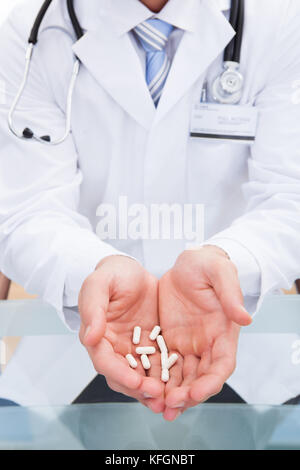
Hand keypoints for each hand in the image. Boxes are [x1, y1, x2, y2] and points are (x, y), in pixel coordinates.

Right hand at [78, 255, 163, 411]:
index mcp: (97, 336)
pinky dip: (166, 376)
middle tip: (158, 395)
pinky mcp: (151, 345)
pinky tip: (179, 383)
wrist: (132, 270)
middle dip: (139, 388)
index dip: (119, 374)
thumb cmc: (112, 274)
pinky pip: (158, 364)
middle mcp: (114, 347)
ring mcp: (133, 349)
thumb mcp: (99, 284)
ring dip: (153, 389)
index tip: (136, 381)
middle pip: (123, 376)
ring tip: (169, 398)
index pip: (105, 361)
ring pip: (141, 375)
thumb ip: (93, 309)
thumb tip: (91, 337)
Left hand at [159, 246, 251, 420]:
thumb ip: (230, 293)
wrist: (186, 262)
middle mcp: (207, 343)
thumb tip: (245, 317)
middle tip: (170, 406)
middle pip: (200, 377)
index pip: (222, 364)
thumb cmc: (206, 264)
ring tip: (157, 407)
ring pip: (182, 377)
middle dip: (188, 395)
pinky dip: (158, 379)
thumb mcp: (218, 271)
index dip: (211, 381)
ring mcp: (188, 344)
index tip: (195, 392)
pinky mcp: (170, 340)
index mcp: (223, 331)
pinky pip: (164, 365)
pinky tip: (145, 388)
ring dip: (172, 393)